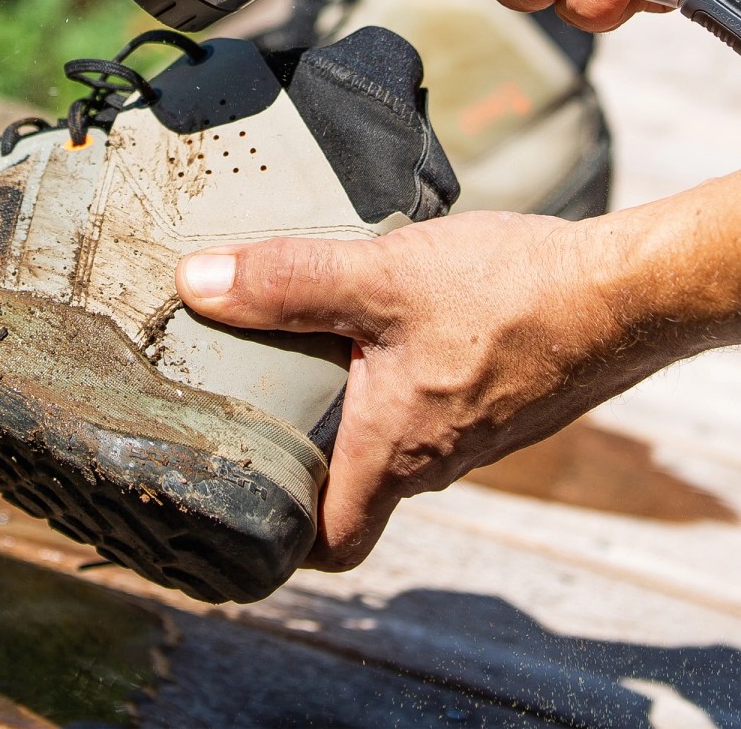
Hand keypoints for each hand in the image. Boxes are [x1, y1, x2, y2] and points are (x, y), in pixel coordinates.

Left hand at [175, 181, 740, 568]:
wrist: (624, 290)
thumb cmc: (509, 295)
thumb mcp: (378, 277)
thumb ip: (286, 282)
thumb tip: (195, 283)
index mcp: (395, 450)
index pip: (332, 540)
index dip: (281, 538)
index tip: (234, 500)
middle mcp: (434, 458)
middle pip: (352, 484)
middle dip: (298, 451)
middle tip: (241, 396)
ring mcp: (472, 431)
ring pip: (389, 438)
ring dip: (345, 404)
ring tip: (292, 345)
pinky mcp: (497, 396)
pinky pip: (427, 405)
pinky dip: (390, 376)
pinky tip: (372, 317)